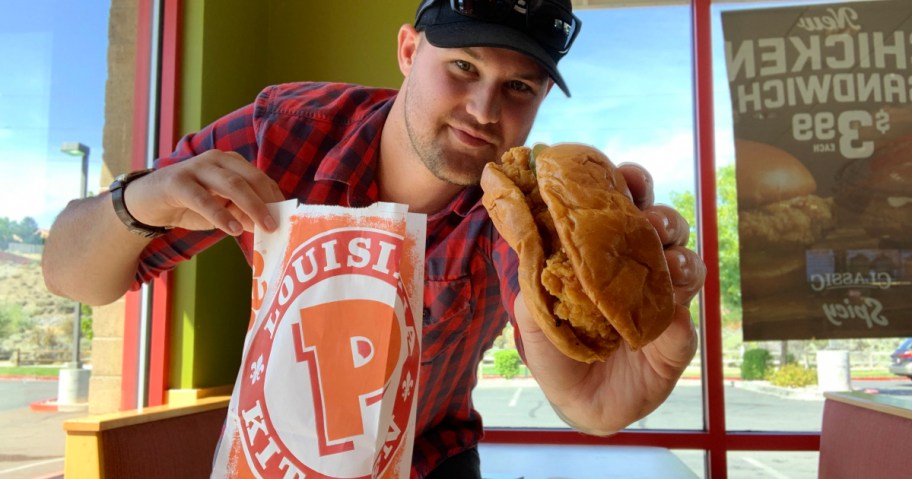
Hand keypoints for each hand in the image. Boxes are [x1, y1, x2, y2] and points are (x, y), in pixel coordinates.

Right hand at [126, 150, 284, 235]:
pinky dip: (220, 215)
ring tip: (264, 227)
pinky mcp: (178, 182)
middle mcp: (217, 160)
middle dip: (267, 202)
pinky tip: (233, 229)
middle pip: (250, 178)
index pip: (260, 178)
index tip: (288, 216)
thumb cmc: (189, 205)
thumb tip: (267, 225)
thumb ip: (243, 214)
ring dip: (251, 206)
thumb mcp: (221, 211)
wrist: (147, 202)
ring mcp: (197, 168)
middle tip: (278, 224)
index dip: (275, 197)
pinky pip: (203, 198)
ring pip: (231, 184)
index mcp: (231, 163)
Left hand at [513, 162, 705, 434]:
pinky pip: (688, 322)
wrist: (574, 401)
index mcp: (609, 253)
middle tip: (649, 222)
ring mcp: (663, 302)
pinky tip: (669, 316)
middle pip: (665, 228)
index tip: (627, 176)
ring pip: (687, 264)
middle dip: (661, 218)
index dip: (631, 185)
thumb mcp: (533, 311)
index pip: (626, 207)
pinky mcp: (677, 341)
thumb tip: (534, 239)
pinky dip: (680, 316)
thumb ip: (534, 276)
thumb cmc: (555, 347)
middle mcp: (641, 270)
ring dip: (680, 257)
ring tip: (666, 262)